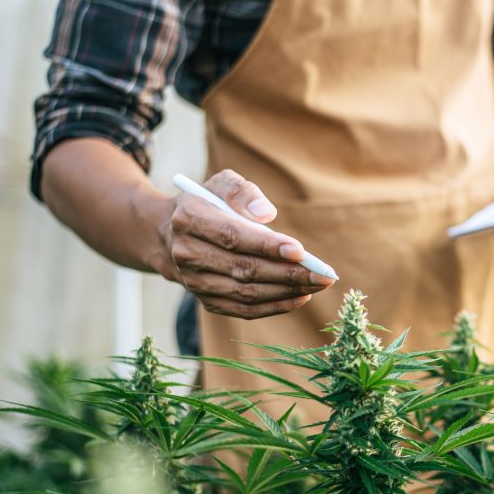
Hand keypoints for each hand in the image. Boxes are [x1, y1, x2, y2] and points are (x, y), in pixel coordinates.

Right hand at [159, 169, 333, 319]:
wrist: (170, 235)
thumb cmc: (209, 204)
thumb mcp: (222, 183)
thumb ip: (243, 192)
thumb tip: (266, 214)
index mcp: (188, 219)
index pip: (232, 236)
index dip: (267, 246)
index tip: (300, 251)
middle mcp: (186, 254)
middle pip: (243, 269)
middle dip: (288, 273)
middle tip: (323, 274)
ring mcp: (194, 282)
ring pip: (245, 293)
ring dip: (286, 292)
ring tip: (317, 285)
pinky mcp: (206, 300)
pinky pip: (243, 310)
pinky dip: (274, 307)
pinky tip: (299, 297)